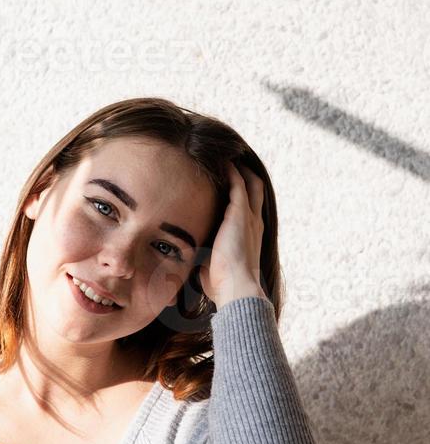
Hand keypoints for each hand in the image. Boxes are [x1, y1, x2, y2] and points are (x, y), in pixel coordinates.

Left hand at [197, 161, 267, 306]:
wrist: (236, 288)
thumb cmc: (223, 285)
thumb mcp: (213, 267)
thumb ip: (205, 257)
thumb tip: (188, 259)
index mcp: (250, 237)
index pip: (251, 208)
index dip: (244, 195)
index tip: (232, 185)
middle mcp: (254, 224)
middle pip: (256, 189)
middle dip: (246, 175)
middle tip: (233, 162)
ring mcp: (249, 217)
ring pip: (249, 182)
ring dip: (239, 169)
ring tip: (226, 156)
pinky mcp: (240, 212)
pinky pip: (238, 183)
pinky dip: (231, 171)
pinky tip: (222, 161)